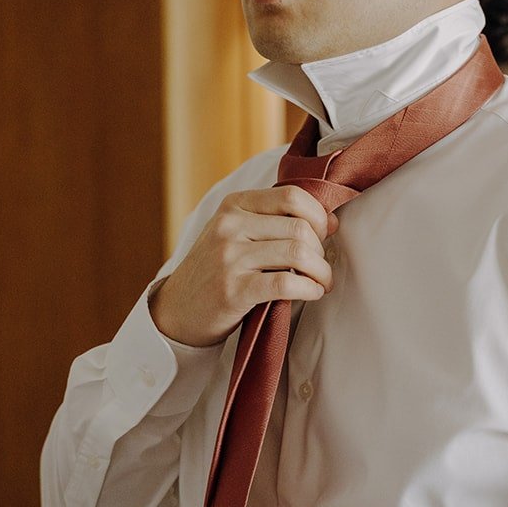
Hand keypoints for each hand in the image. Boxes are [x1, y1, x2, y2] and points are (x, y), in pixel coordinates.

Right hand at [150, 187, 337, 346]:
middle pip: (300, 227)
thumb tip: (330, 221)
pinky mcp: (234, 290)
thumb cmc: (216, 271)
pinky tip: (312, 293)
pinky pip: (287, 284)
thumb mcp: (236, 234)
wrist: (177, 310)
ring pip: (298, 253)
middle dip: (321, 249)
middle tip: (321, 266)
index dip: (317, 216)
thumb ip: (275, 222)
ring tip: (321, 281)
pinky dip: (309, 289)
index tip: (323, 235)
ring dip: (321, 272)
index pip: (292, 196)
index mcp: (234, 205)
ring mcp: (230, 258)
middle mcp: (230, 226)